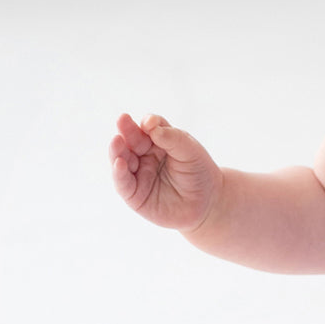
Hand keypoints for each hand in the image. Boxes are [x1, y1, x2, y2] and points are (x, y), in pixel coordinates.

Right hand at [109, 113, 222, 232]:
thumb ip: (172, 137)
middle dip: (126, 131)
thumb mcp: (190, 151)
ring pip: (121, 159)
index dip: (147, 123)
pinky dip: (118, 173)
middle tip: (122, 120)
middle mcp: (145, 156)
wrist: (208, 203)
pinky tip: (119, 163)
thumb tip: (149, 124)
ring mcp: (138, 174)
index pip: (149, 127)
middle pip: (132, 140)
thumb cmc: (199, 172)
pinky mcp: (134, 195)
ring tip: (117, 141)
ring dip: (117, 150)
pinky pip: (123, 183)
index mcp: (159, 141)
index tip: (148, 122)